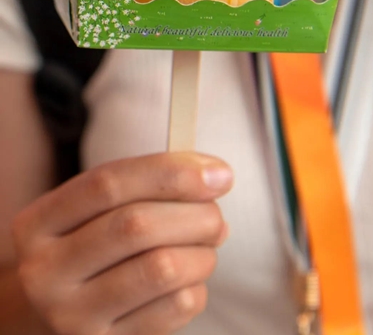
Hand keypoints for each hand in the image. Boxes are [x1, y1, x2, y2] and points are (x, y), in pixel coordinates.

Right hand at [12, 152, 232, 334]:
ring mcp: (72, 317)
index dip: (169, 172)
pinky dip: (197, 286)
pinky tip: (189, 279)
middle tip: (215, 215)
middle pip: (137, 225)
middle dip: (195, 214)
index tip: (217, 173)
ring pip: (162, 268)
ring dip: (202, 252)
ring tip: (206, 247)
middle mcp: (45, 272)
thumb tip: (214, 175)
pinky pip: (174, 309)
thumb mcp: (90, 212)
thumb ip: (141, 185)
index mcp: (37, 223)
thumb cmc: (84, 248)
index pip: (108, 183)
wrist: (49, 315)